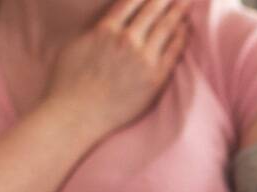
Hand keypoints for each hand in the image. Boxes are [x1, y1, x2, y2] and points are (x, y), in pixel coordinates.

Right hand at [44, 0, 190, 137]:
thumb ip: (95, 29)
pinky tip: (186, 29)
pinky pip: (174, 51)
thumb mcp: (75, 45)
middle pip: (153, 9)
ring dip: (179, 11)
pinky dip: (182, 36)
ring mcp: (143, 59)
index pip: (131, 1)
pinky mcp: (156, 78)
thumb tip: (106, 21)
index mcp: (105, 29)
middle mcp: (127, 40)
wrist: (77, 115)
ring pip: (167, 27)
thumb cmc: (68, 83)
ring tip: (187, 2)